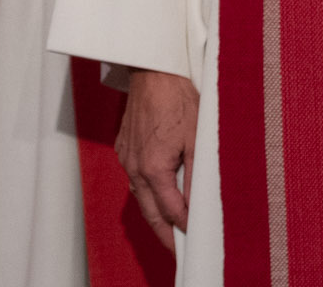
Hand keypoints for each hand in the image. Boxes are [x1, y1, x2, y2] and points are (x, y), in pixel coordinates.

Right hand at [116, 68, 198, 250]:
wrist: (154, 72)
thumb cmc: (179, 99)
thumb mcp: (198, 138)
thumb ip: (196, 175)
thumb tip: (197, 204)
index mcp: (154, 169)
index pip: (169, 211)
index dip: (183, 228)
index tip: (193, 241)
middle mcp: (135, 167)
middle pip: (149, 211)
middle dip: (164, 233)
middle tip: (177, 250)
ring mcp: (126, 158)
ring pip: (140, 196)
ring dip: (155, 213)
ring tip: (171, 228)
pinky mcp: (124, 148)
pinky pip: (135, 177)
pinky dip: (147, 191)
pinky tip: (159, 195)